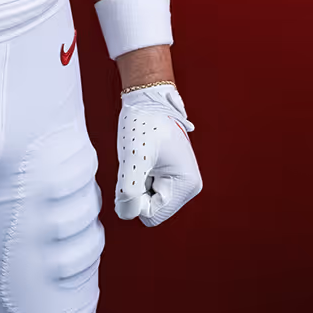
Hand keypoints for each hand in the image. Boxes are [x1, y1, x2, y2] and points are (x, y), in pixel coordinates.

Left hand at [114, 83, 201, 225]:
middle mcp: (187, 187)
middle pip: (149, 208)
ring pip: (146, 198)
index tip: (136, 168)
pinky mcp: (169, 175)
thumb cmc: (143, 122)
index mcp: (186, 185)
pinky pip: (145, 187)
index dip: (135, 197)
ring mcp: (179, 181)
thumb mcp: (133, 155)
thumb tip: (126, 213)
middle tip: (139, 159)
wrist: (147, 98)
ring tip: (141, 154)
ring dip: (136, 178)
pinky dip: (137, 173)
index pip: (151, 215)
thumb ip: (129, 189)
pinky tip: (142, 155)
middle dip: (137, 186)